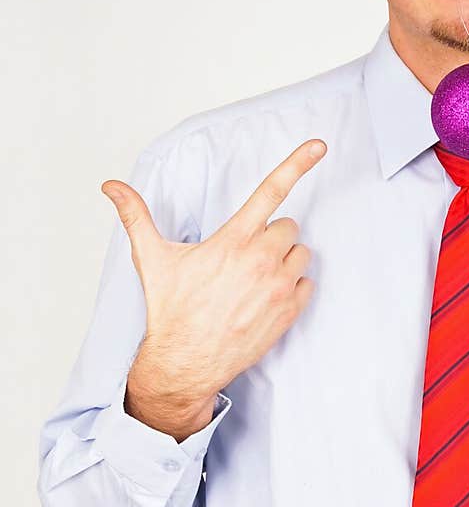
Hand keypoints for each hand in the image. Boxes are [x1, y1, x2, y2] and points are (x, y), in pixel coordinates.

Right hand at [101, 138, 327, 403]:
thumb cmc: (171, 310)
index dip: (297, 164)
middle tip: (242, 257)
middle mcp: (261, 260)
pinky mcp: (290, 312)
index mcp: (232, 241)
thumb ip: (136, 216)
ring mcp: (279, 287)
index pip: (270, 191)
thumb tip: (111, 186)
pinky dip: (292, 286)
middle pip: (287, 226)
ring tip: (253, 278)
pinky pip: (307, 283)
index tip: (319, 145)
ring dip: (283, 259)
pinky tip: (265, 297)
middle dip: (269, 236)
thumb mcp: (153, 258)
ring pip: (300, 253)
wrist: (185, 362)